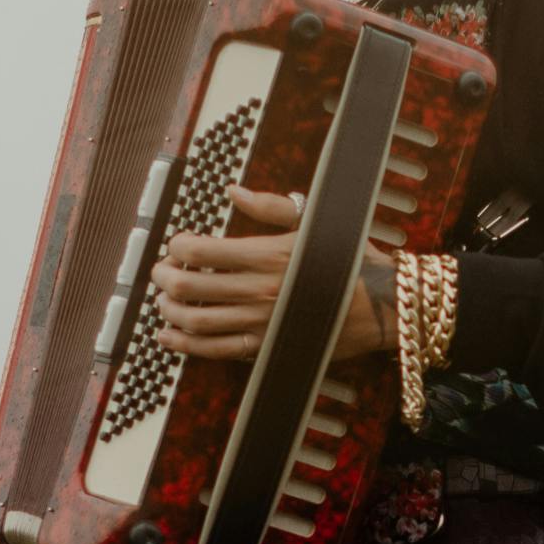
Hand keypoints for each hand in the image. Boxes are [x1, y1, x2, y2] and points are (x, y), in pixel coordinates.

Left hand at [152, 192, 392, 367]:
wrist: (383, 306)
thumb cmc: (350, 260)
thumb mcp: (313, 223)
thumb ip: (270, 207)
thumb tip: (234, 192)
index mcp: (267, 255)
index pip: (200, 250)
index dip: (177, 247)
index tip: (176, 244)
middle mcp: (259, 290)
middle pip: (188, 285)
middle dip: (163, 277)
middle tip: (159, 272)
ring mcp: (260, 323)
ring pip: (194, 320)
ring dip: (168, 309)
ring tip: (163, 300)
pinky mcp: (265, 349)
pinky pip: (214, 351)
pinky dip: (184, 345)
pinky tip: (168, 336)